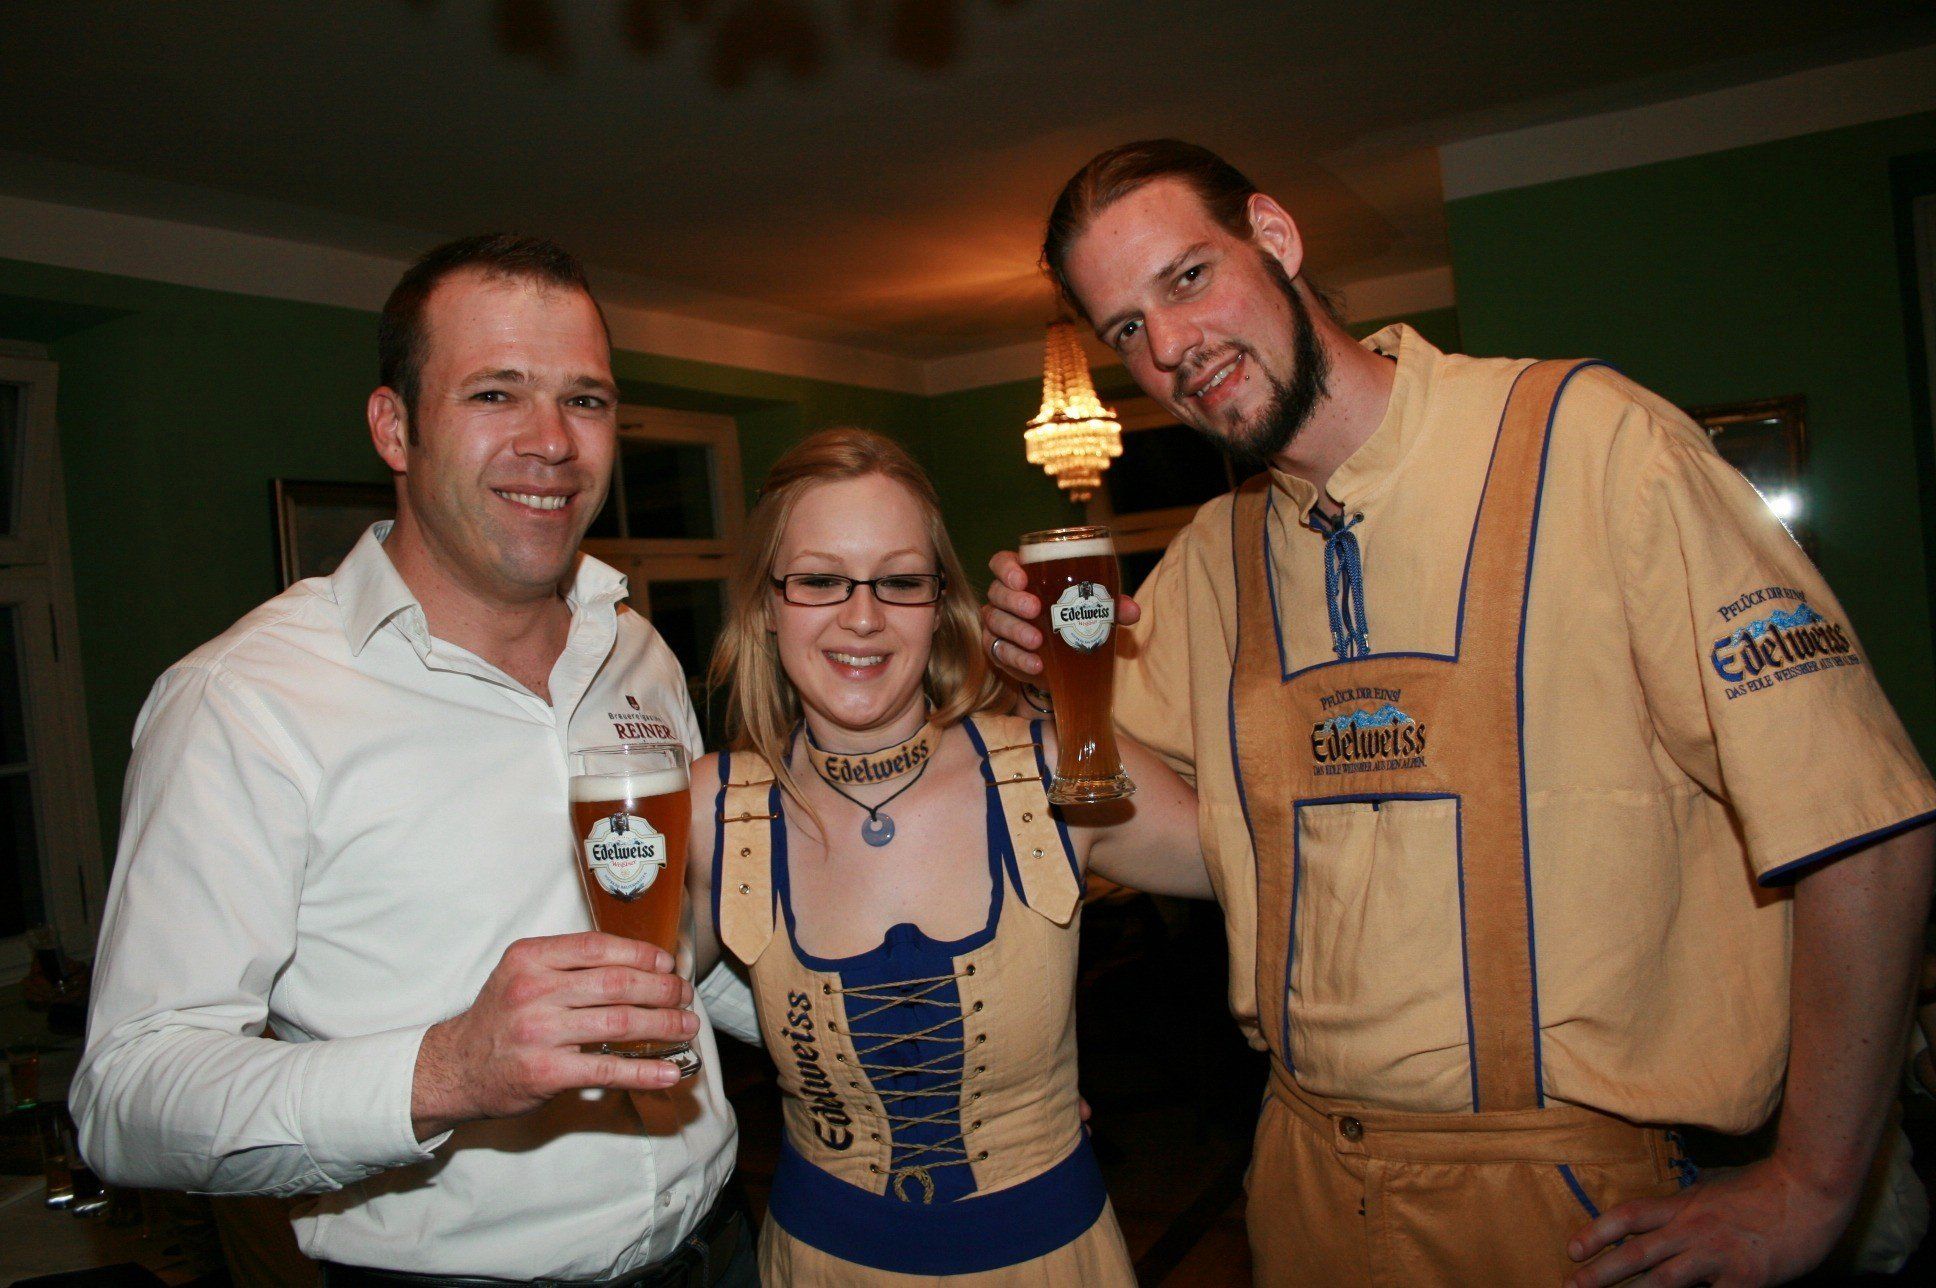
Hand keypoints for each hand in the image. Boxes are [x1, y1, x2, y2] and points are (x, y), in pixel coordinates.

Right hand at [411, 932, 696, 1137]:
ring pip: (620, 1022)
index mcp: (530, 958)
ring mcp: (539, 1032)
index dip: (641, 953)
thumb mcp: (522, 974)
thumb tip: (638, 964)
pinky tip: (670, 1072)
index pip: (598, 946)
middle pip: (617, 983)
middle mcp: (533, 990)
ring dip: (664, 1025)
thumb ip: (568, 964)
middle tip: (685, 996)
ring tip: (687, 1027)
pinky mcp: (546, 1071)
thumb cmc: (500, 1018)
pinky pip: (608, 1068)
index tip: (667, 963)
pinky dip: (645, 1071)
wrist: (456, 1067)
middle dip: (662, 989)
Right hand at [982, 550, 1140, 682]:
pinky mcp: (998, 651)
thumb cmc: (1075, 621)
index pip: (1002, 563)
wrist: (1063, 663)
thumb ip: (1111, 606)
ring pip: (995, 621)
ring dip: (1016, 630)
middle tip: (1035, 609)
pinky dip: (1017, 658)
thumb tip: (1132, 611)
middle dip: (1014, 600)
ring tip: (1037, 641)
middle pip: (997, 592)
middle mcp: (1005, 598)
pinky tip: (1036, 664)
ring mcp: (998, 624)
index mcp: (1025, 577)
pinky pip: (999, 652)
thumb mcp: (1094, 610)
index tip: (1022, 578)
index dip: (1007, 568)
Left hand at [1565, 1157, 1852, 1287]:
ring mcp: (1717, 1255)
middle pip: (1636, 1252)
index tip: (1573, 1249)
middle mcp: (1693, 1229)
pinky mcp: (1745, 1279)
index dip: (1598, 1231)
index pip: (1630, 1216)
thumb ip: (1689, 1210)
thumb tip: (1664, 1225)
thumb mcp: (1716, 1191)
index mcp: (1684, 1206)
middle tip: (1572, 1285)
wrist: (1809, 1187)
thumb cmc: (1766, 1189)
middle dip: (1600, 1272)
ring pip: (1663, 1281)